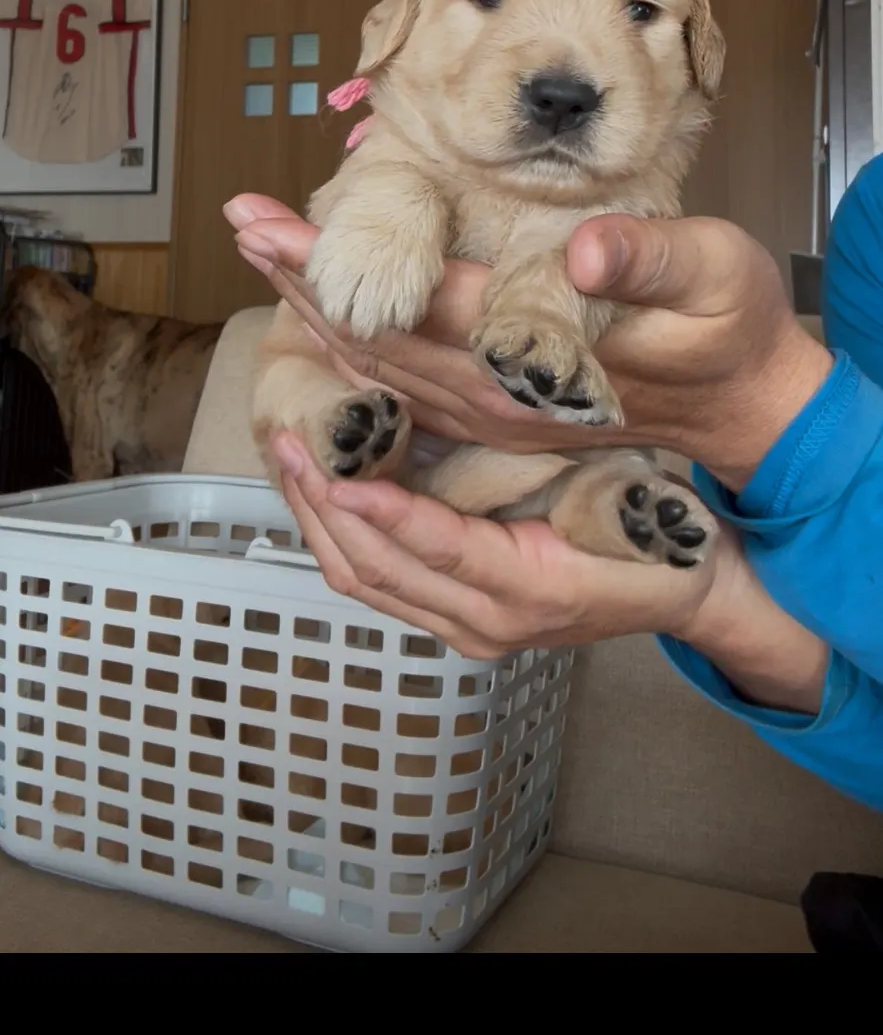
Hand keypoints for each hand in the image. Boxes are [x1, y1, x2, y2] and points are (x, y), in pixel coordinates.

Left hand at [225, 195, 831, 487]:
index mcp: (542, 362)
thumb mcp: (717, 277)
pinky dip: (350, 341)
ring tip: (262, 245)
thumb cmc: (731, 330)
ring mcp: (491, 415)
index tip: (273, 222)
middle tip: (243, 220)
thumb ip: (652, 260)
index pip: (418, 309)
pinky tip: (317, 304)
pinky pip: (399, 387)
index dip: (339, 261)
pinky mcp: (491, 414)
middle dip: (302, 279)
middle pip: (376, 342)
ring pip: (378, 368)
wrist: (746, 405)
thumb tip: (589, 246)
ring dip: (314, 306)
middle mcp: (501, 400)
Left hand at [275, 428, 727, 655]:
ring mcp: (466, 627)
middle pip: (379, 572)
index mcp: (534, 591)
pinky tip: (319, 478)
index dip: (383, 510)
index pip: (440, 551)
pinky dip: (340, 530)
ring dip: (317, 518)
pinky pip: (379, 580)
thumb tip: (504, 407)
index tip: (336, 468)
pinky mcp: (454, 615)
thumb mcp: (628, 494)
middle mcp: (487, 624)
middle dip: (323, 506)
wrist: (691, 593)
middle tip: (288, 438)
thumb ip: (565, 471)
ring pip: (366, 581)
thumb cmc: (666, 533)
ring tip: (288, 450)